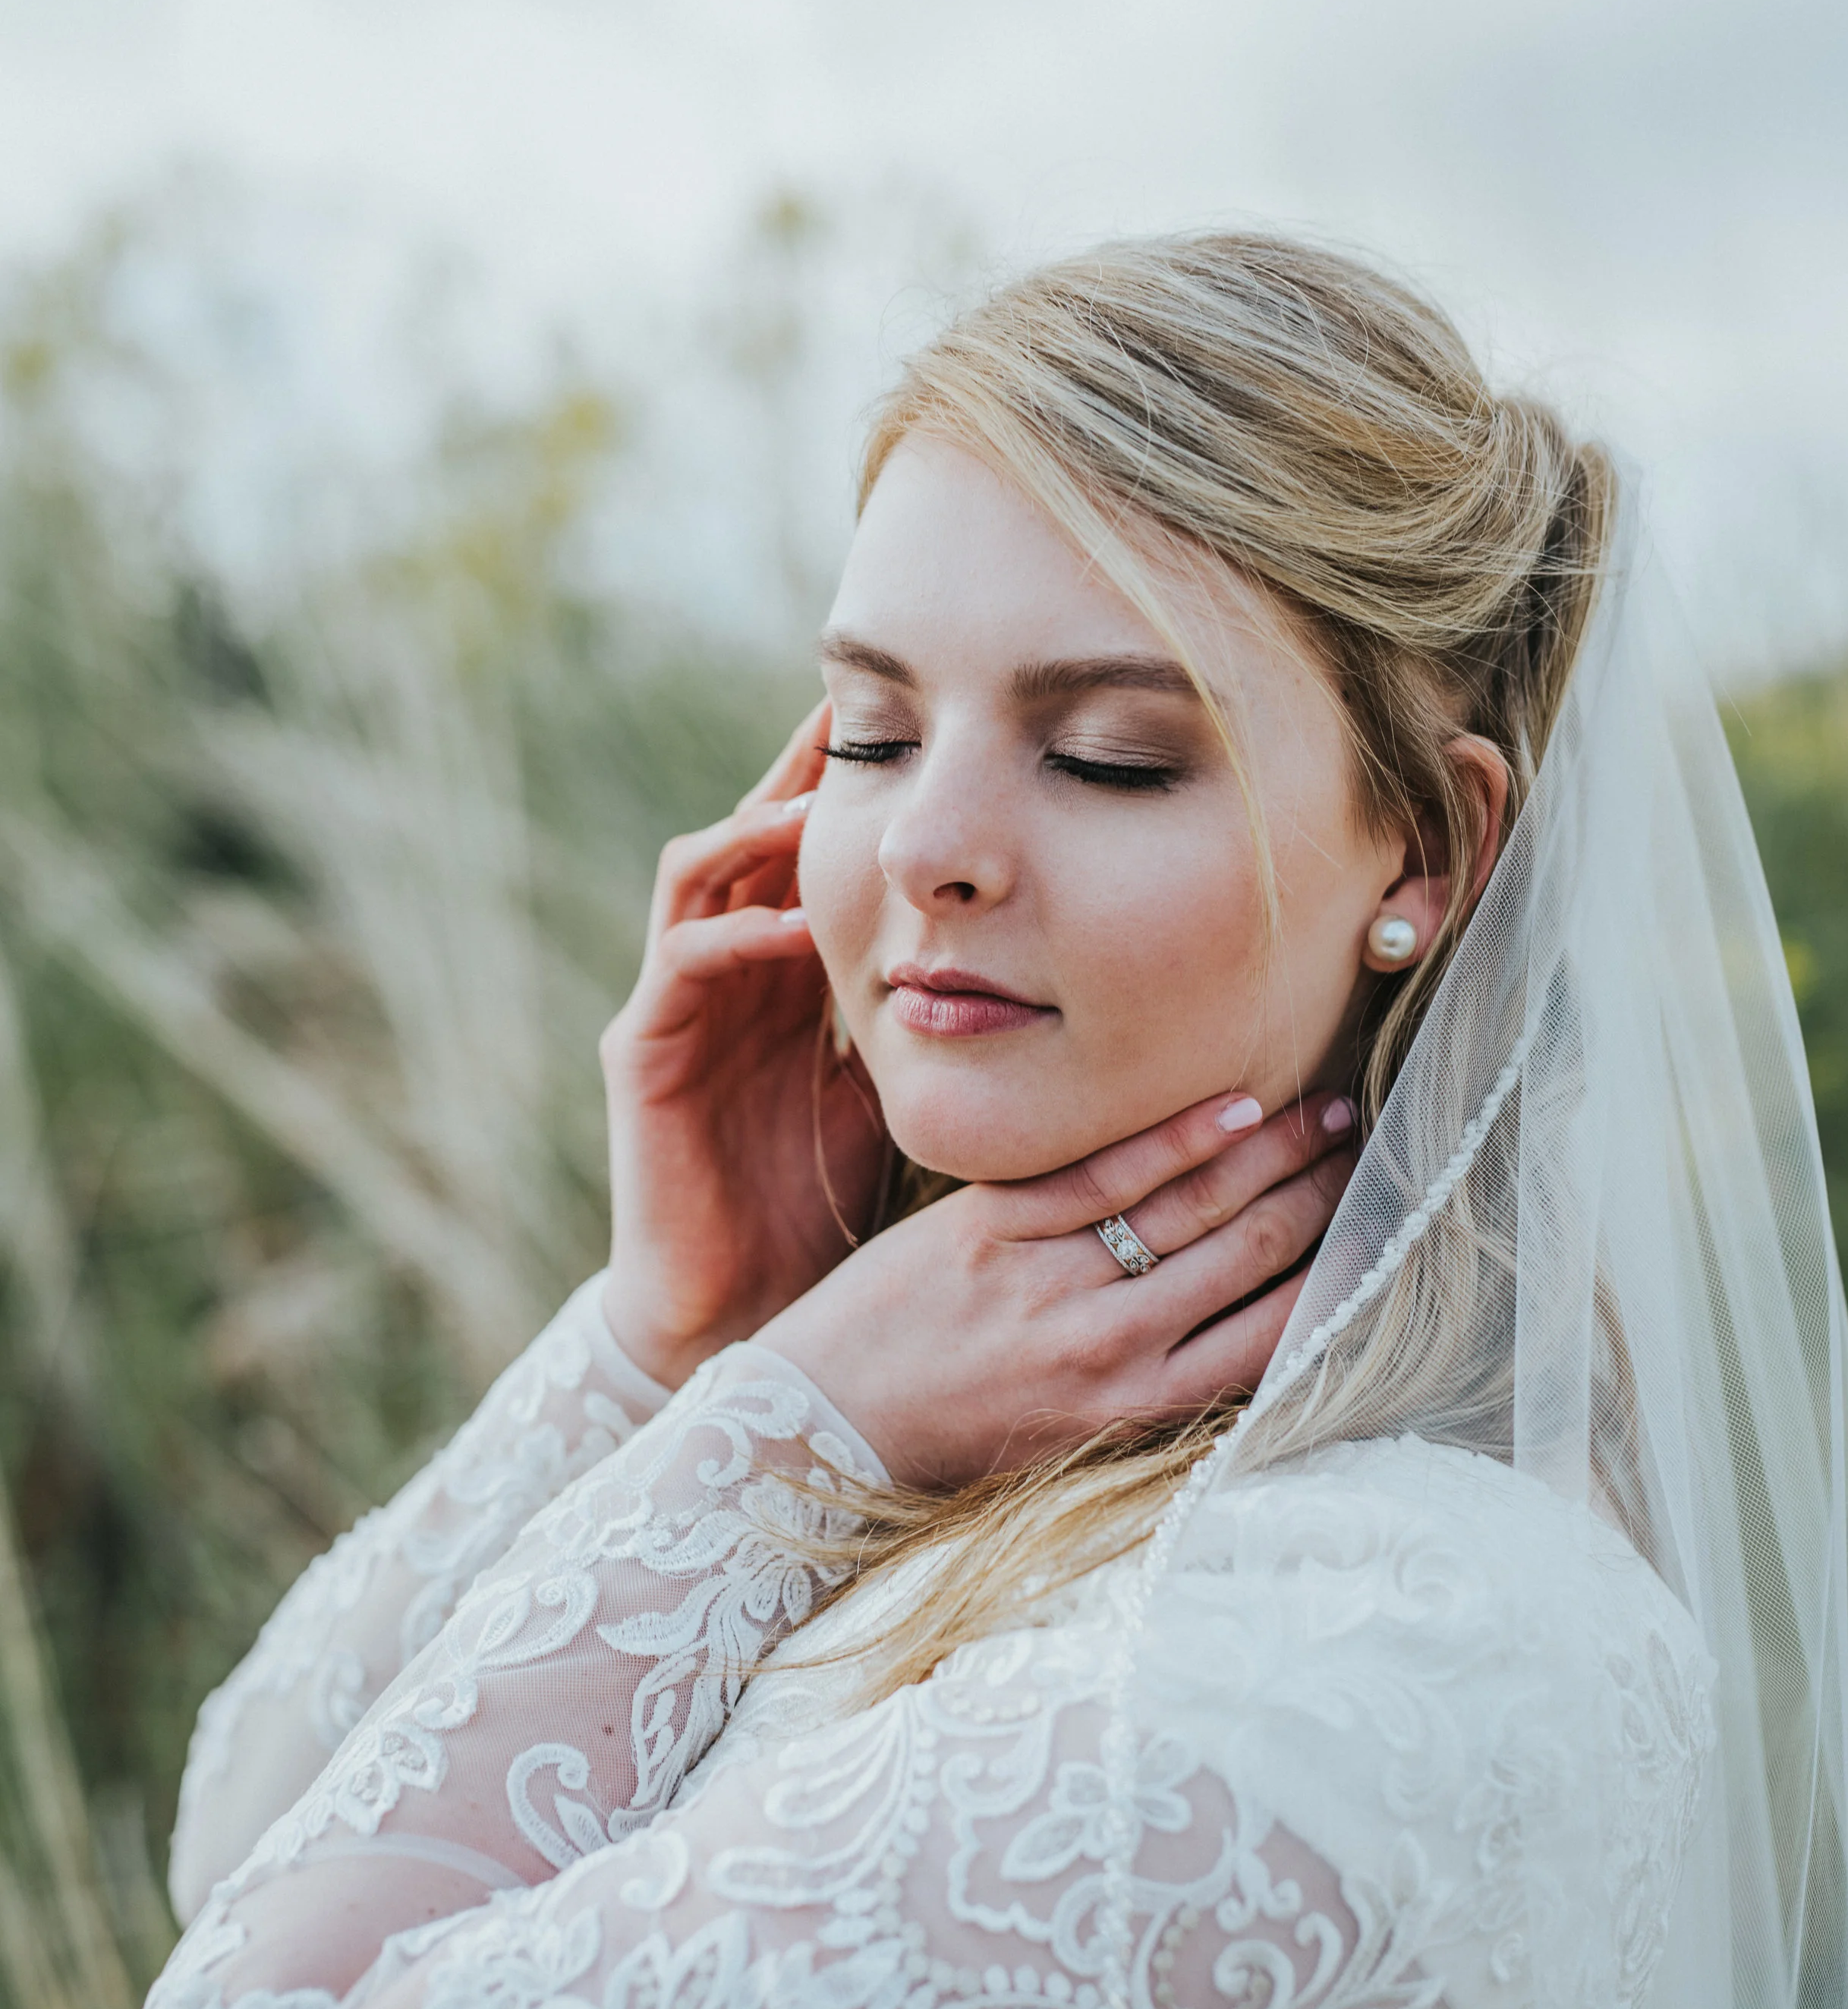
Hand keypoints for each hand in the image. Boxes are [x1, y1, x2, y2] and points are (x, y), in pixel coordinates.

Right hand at [598, 706, 891, 1386]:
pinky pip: (681, 966)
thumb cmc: (822, 1202)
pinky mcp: (640, 1052)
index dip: (860, 782)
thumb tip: (1045, 969)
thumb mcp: (898, 1085)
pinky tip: (792, 929)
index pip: (816, 846)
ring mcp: (676, 1003)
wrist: (740, 1306)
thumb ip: (937, 1015)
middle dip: (801, 766)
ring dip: (759, 832)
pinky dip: (735, 938)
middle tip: (859, 702)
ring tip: (822, 803)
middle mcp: (725, 967)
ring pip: (701, 874)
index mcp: (787, 968)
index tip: (926, 716)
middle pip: (753, 830)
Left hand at [757, 1090, 1357, 1484]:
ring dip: (1275, 1153)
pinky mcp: (992, 1229)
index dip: (1338, 1273)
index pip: (1272, 1334)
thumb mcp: (1074, 1439)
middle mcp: (1106, 1350)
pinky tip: (1234, 1103)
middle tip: (1372, 1149)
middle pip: (1248, 1254)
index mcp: (1135, 1409)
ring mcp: (1049, 1284)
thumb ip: (1159, 1384)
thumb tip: (1256, 1327)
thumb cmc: (959, 1434)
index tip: (1384, 1223)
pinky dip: (1178, 1136)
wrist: (824, 1424)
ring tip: (1328, 1116)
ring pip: (1191, 1205)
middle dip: (1323, 1196)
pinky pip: (1105, 1172)